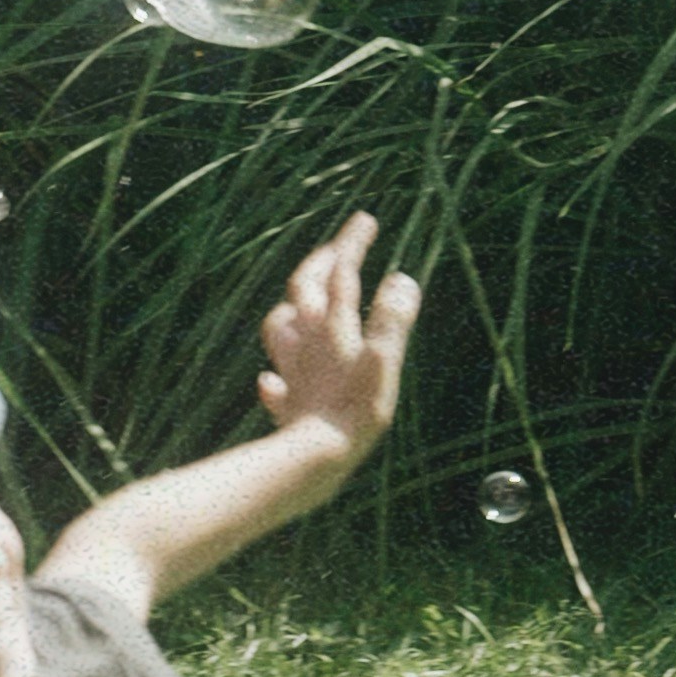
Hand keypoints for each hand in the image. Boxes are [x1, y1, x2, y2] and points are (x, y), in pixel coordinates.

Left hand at [251, 212, 418, 473]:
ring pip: (281, 328)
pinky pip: (275, 384)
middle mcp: (306, 341)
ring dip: (291, 310)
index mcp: (332, 325)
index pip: (341, 273)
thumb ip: (392, 320)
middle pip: (304, 289)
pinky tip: (272, 381)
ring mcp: (293, 372)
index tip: (364, 218)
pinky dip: (276, 377)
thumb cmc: (354, 410)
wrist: (315, 459)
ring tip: (298, 306)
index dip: (352, 243)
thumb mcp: (383, 361)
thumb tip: (403, 279)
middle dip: (320, 263)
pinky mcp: (288, 407)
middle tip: (336, 249)